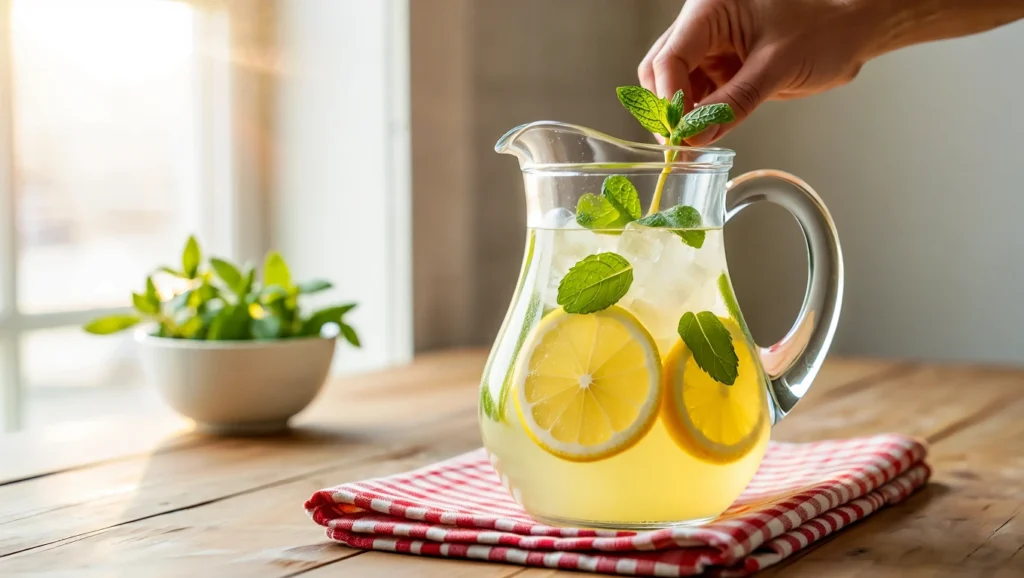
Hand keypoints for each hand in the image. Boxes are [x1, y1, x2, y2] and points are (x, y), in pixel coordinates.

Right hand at [639, 0, 883, 144]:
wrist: (853, 31)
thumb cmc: (825, 29)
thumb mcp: (776, 68)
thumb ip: (733, 103)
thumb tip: (695, 135)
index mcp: (710, 9)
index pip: (669, 57)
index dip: (669, 99)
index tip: (678, 133)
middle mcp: (704, 25)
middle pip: (661, 70)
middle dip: (667, 108)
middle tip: (680, 142)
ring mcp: (711, 46)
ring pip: (675, 85)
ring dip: (681, 115)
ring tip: (692, 144)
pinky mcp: (722, 66)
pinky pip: (697, 94)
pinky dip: (697, 116)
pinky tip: (703, 134)